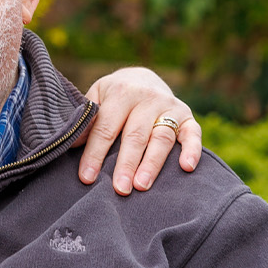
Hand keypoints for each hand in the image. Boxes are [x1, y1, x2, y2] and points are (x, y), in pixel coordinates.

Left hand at [75, 67, 201, 194]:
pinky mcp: (187, 116)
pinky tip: (187, 167)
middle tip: (120, 188)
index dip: (95, 154)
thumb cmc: (112, 96)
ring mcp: (169, 106)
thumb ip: (87, 119)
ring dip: (152, 163)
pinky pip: (193, 133)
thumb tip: (74, 144)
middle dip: (126, 164)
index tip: (87, 178)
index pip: (106, 128)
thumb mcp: (96, 98)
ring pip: (161, 138)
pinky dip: (193, 149)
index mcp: (121, 93)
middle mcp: (147, 98)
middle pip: (135, 135)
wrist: (141, 78)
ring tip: (142, 185)